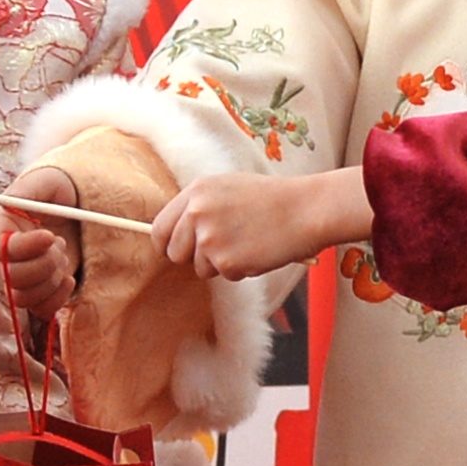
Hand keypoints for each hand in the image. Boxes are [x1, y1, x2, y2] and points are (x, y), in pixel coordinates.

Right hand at [0, 165, 82, 323]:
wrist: (74, 206)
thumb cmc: (57, 189)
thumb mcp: (45, 181)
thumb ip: (27, 191)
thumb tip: (13, 203)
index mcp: (0, 226)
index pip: (0, 249)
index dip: (25, 248)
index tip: (50, 236)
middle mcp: (5, 255)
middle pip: (11, 278)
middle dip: (44, 265)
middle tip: (61, 243)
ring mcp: (21, 276)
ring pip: (24, 297)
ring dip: (51, 280)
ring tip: (64, 255)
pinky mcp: (38, 290)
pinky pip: (39, 309)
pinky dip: (57, 299)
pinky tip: (69, 279)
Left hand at [153, 167, 371, 282]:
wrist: (306, 209)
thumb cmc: (273, 199)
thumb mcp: (229, 189)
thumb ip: (201, 207)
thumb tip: (178, 232)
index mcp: (196, 192)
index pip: (160, 227)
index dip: (166, 244)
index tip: (174, 251)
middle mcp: (197, 213)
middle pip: (175, 253)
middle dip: (194, 257)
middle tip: (223, 249)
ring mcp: (209, 238)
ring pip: (201, 268)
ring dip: (222, 264)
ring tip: (248, 242)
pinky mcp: (226, 261)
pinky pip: (225, 276)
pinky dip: (241, 270)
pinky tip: (258, 250)